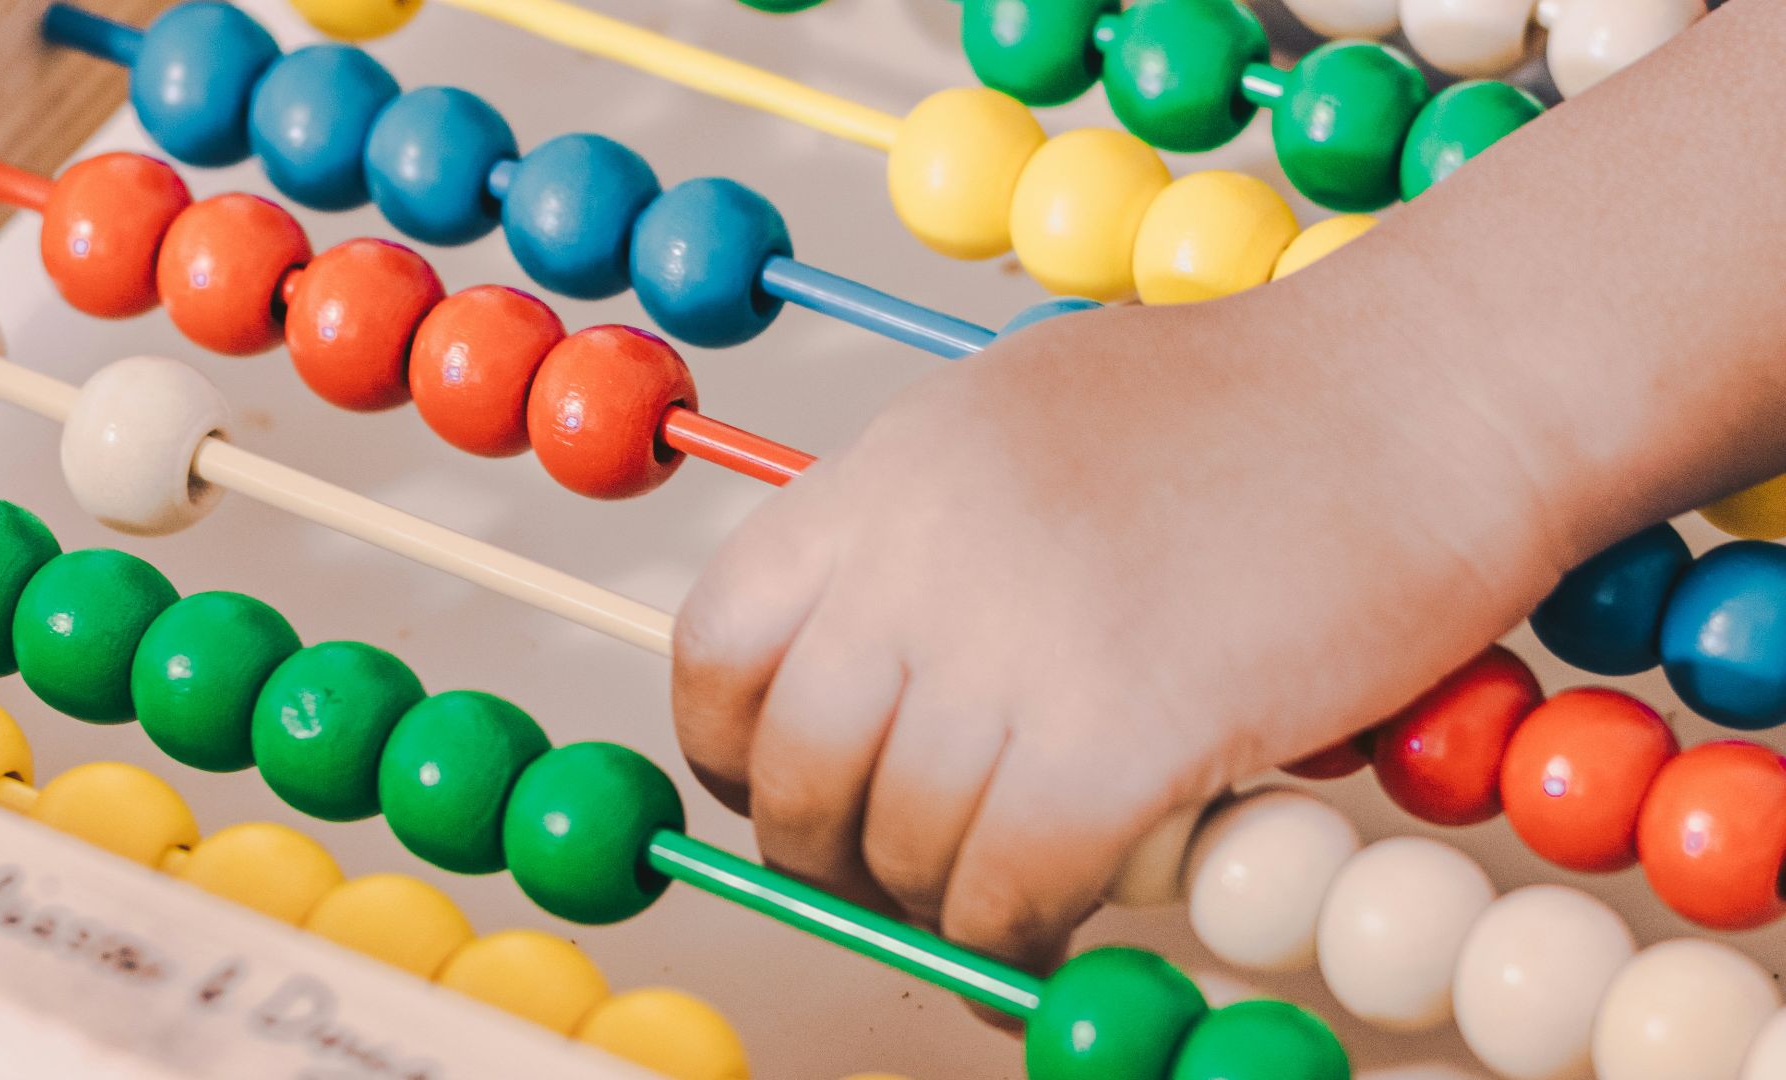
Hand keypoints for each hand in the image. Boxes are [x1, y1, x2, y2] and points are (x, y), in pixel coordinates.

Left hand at [671, 270, 1572, 982]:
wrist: (1428, 389)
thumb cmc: (1252, 406)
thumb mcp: (1023, 419)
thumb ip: (923, 537)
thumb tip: (863, 688)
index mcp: (884, 472)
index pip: (717, 645)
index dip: (732, 751)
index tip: (778, 794)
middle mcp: (919, 552)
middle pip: (798, 769)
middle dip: (825, 856)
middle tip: (883, 883)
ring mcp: (1014, 642)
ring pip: (903, 847)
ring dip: (936, 903)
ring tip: (991, 906)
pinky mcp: (1121, 732)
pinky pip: (1006, 890)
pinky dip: (1011, 938)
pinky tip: (1046, 934)